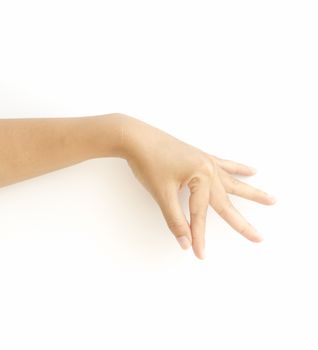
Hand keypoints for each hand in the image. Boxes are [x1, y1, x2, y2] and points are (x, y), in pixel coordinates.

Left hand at [120, 115, 275, 259]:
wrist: (136, 138)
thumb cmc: (148, 162)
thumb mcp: (162, 193)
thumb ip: (174, 219)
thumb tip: (184, 242)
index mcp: (201, 176)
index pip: (200, 214)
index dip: (198, 235)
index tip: (199, 254)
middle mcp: (208, 168)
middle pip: (225, 201)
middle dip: (241, 222)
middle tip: (259, 238)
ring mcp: (206, 161)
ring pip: (233, 181)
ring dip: (252, 192)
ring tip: (272, 200)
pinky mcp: (200, 157)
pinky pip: (224, 164)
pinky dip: (238, 168)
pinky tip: (252, 170)